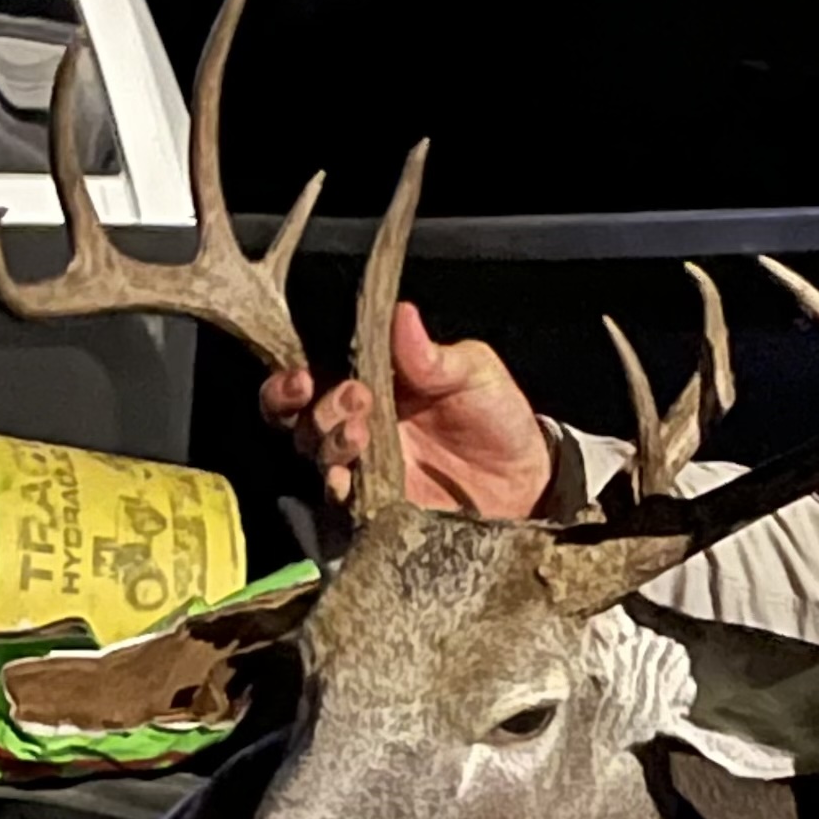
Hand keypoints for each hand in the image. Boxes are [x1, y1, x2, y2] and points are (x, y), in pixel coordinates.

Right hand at [260, 302, 553, 518]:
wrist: (526, 478)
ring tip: (360, 433)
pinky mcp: (378, 506)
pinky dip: (338, 488)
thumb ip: (432, 354)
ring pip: (316, 456)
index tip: (304, 374)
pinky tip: (349, 479)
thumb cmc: (497, 415)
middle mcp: (358, 425)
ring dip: (329, 442)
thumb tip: (399, 312)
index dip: (293, 378)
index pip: (313, 375)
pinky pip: (342, 501)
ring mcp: (366, 467)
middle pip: (301, 419)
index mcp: (373, 382)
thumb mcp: (474, 372)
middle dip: (316, 407)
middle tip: (355, 398)